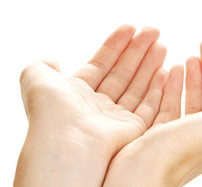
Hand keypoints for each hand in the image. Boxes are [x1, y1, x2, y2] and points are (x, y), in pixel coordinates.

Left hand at [20, 25, 166, 157]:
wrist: (66, 144)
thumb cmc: (50, 112)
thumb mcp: (36, 79)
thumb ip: (42, 65)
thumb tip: (52, 59)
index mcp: (77, 94)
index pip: (101, 64)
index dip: (115, 46)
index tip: (130, 28)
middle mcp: (98, 106)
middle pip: (122, 73)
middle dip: (138, 51)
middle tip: (154, 31)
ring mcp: (116, 119)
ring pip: (137, 88)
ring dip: (149, 66)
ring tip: (162, 45)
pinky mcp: (133, 131)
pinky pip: (149, 107)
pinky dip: (157, 90)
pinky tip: (165, 71)